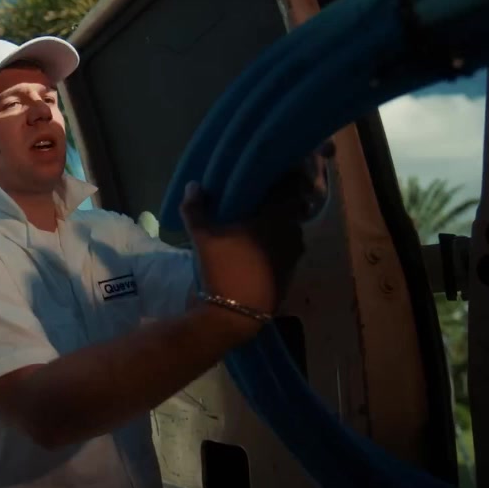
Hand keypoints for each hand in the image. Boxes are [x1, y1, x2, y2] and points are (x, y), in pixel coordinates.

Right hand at [181, 142, 333, 326]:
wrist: (235, 314)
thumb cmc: (223, 268)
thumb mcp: (202, 236)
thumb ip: (196, 208)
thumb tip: (194, 185)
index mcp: (277, 215)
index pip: (291, 185)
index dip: (282, 177)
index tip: (269, 173)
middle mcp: (293, 231)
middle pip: (291, 207)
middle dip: (277, 201)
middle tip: (257, 198)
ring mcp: (294, 254)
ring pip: (289, 229)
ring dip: (276, 224)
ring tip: (256, 223)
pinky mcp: (290, 272)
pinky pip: (285, 248)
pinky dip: (275, 244)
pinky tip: (256, 247)